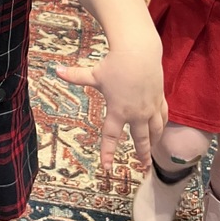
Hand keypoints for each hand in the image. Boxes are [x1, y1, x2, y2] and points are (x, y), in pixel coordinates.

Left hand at [56, 46, 166, 170]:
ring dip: (154, 143)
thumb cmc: (114, 64)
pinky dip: (162, 126)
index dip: (108, 152)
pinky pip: (163, 117)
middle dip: (142, 155)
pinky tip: (160, 130)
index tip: (107, 167)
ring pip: (155, 130)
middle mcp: (136, 113)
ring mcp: (150, 107)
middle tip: (144, 168)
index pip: (111, 136)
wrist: (139, 52)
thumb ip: (75, 76)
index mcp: (118, 110)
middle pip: (140, 139)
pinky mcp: (159, 99)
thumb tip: (56, 70)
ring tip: (153, 152)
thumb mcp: (94, 73)